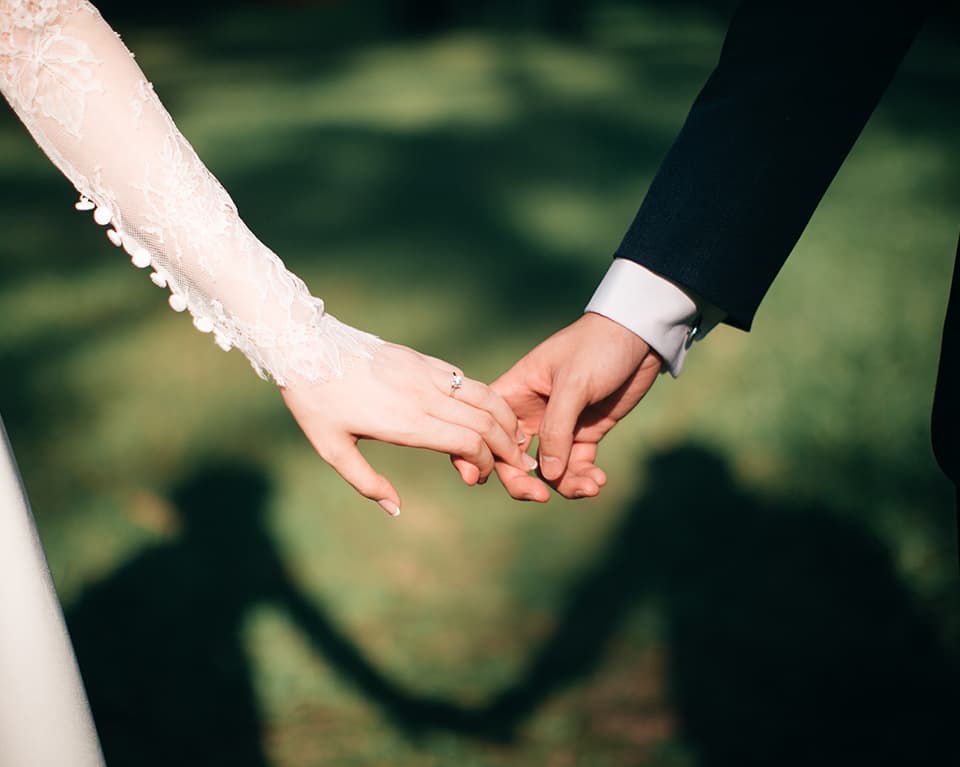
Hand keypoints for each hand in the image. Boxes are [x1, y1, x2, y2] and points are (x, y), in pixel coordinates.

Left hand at [281, 342, 536, 515]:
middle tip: (517, 464)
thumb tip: (396, 510)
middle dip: (508, 446)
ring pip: (483, 395)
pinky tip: (489, 411)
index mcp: (406, 422)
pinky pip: (464, 379)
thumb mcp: (331, 449)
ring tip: (516, 437)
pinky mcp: (422, 360)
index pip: (468, 442)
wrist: (305, 346)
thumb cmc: (315, 402)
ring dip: (506, 418)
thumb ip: (366, 483)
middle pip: (485, 421)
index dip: (484, 463)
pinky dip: (486, 397)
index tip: (477, 477)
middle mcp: (423, 396)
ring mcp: (425, 374)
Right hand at [491, 312, 661, 500]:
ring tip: (590, 487)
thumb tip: (546, 475)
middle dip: (524, 482)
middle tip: (541, 497)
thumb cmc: (597, 347)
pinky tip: (598, 481)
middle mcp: (531, 413)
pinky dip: (584, 477)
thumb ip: (557, 429)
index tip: (485, 478)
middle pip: (513, 458)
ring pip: (548, 469)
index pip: (486, 428)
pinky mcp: (585, 432)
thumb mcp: (573, 383)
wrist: (640, 336)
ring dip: (564, 484)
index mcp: (514, 392)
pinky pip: (576, 465)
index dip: (481, 454)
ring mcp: (559, 425)